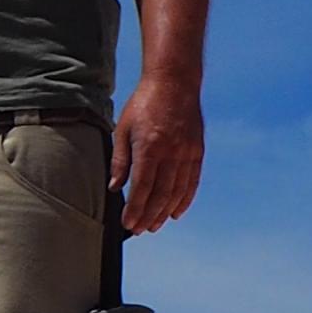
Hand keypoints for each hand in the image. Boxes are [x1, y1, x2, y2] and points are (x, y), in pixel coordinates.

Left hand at [113, 74, 202, 233]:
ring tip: (155, 225)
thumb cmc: (144, 103)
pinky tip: (176, 212)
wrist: (174, 81)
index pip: (142, 187)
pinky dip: (185, 199)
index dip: (135, 209)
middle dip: (149, 216)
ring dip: (165, 212)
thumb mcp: (123, 129)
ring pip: (177, 191)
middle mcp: (171, 152)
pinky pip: (192, 181)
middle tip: (139, 230)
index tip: (128, 224)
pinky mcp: (197, 150)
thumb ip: (120, 161)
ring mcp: (187, 151)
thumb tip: (114, 188)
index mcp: (150, 147)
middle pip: (161, 194)